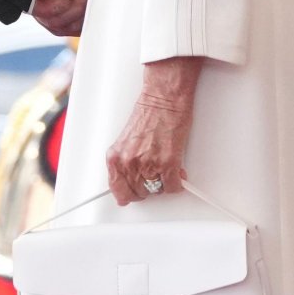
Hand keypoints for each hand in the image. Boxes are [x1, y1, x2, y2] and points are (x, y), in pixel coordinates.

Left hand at [106, 56, 201, 204]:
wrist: (164, 99)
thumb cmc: (149, 113)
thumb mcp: (126, 140)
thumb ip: (126, 161)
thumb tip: (131, 179)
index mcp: (115, 157)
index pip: (117, 190)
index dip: (128, 194)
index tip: (131, 195)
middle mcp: (129, 163)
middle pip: (139, 193)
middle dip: (149, 187)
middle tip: (155, 176)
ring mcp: (148, 165)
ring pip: (157, 191)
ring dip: (163, 183)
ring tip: (166, 169)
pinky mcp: (168, 164)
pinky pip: (173, 187)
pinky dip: (177, 183)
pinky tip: (177, 171)